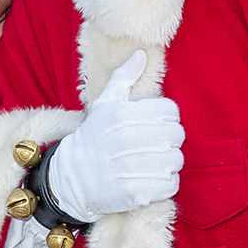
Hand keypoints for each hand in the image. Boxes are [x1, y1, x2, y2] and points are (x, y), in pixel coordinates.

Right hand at [48, 51, 183, 221]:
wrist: (71, 178)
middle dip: (168, 140)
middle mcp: (126, 139)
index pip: (170, 111)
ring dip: (168, 162)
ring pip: (175, 160)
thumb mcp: (104, 103)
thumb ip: (125, 77)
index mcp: (122, 115)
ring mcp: (131, 167)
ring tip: (152, 162)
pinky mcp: (135, 193)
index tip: (154, 124)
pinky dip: (164, 183)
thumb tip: (142, 54)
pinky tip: (150, 178)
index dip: (166, 117)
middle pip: (176, 135)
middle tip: (155, 144)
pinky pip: (170, 184)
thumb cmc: (94, 136)